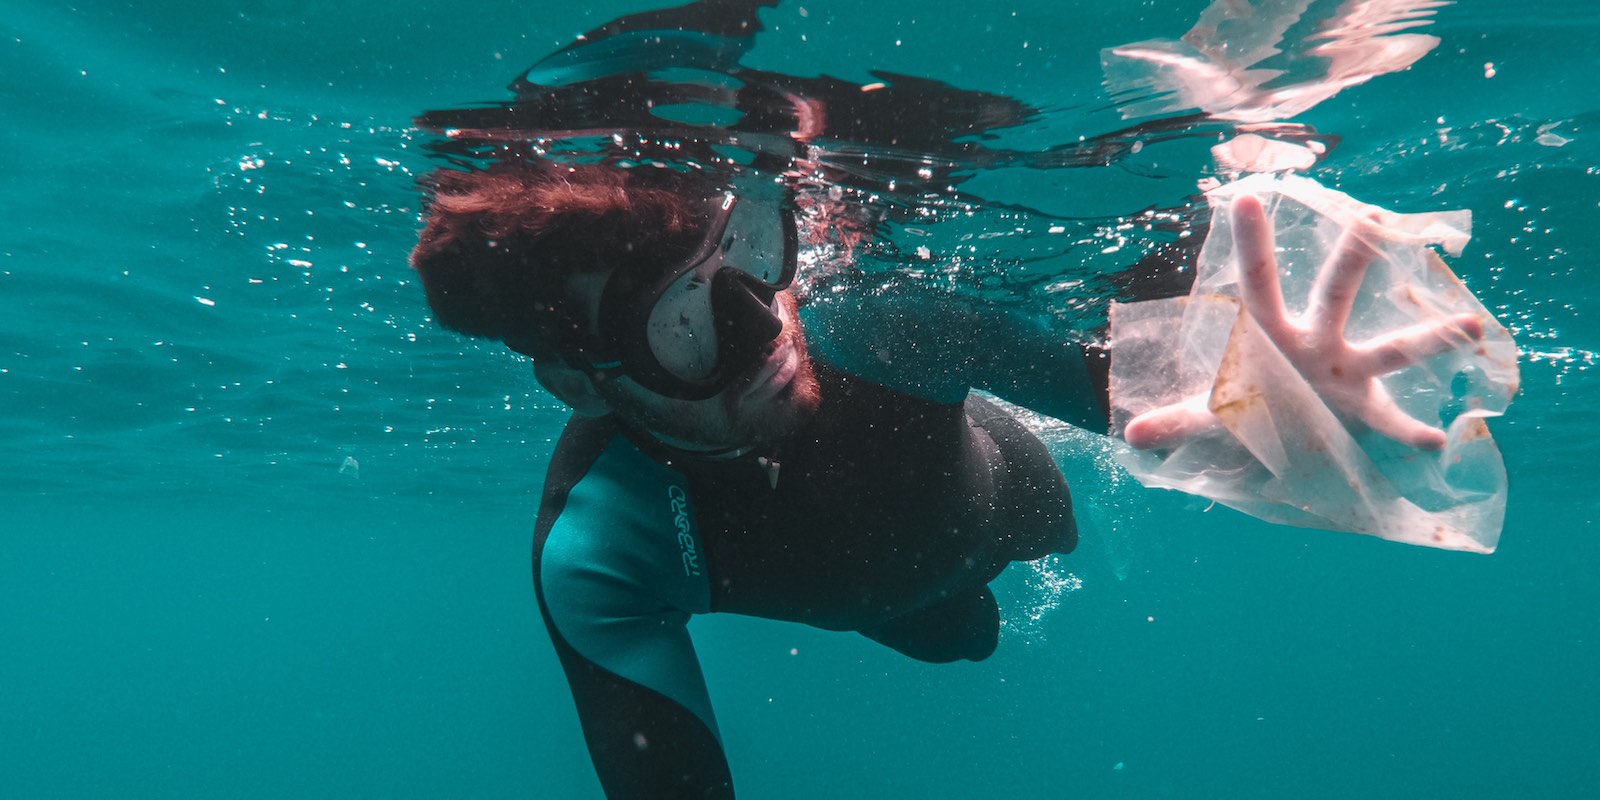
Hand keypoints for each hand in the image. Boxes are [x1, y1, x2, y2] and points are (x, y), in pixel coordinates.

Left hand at [1124, 194, 1483, 451]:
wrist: (1282, 440)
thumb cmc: (1247, 407)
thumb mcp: (1209, 416)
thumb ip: (1175, 422)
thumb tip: (1130, 435)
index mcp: (1269, 334)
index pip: (1257, 281)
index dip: (1251, 243)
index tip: (1244, 197)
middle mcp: (1316, 342)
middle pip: (1336, 292)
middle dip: (1355, 258)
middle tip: (1376, 219)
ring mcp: (1348, 372)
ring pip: (1392, 348)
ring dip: (1430, 339)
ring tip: (1470, 326)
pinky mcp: (1366, 412)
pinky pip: (1393, 422)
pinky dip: (1412, 433)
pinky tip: (1435, 441)